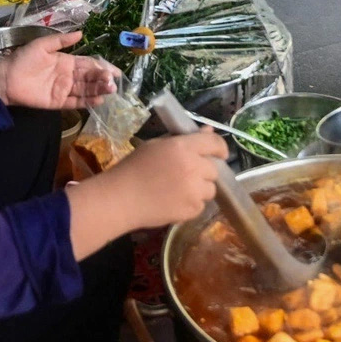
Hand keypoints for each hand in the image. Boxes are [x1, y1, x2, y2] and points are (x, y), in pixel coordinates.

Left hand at [0, 31, 119, 108]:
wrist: (6, 77)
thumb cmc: (23, 59)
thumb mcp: (43, 45)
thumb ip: (62, 41)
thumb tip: (82, 33)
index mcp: (67, 61)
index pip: (89, 64)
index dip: (102, 67)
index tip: (115, 71)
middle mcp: (68, 76)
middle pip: (90, 78)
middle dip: (102, 79)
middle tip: (113, 81)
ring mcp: (64, 90)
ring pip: (85, 90)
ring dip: (98, 90)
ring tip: (110, 90)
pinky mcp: (58, 102)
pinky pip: (75, 102)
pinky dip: (86, 102)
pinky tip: (98, 101)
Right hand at [101, 131, 226, 229]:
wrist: (120, 199)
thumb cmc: (133, 168)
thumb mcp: (156, 145)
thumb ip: (184, 139)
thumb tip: (208, 131)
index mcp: (183, 147)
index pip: (215, 143)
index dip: (220, 148)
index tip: (218, 154)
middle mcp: (194, 168)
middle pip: (214, 170)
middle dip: (204, 172)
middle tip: (186, 175)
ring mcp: (194, 191)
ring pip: (210, 190)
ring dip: (199, 189)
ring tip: (178, 191)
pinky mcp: (191, 210)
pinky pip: (200, 206)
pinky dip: (191, 205)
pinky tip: (173, 202)